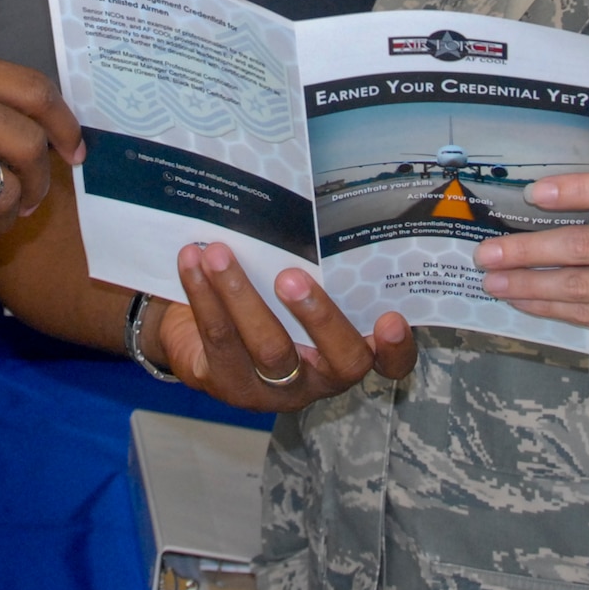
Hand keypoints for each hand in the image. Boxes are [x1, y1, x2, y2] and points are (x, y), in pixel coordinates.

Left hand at [150, 243, 415, 411]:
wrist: (195, 332)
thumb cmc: (260, 297)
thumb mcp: (291, 286)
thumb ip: (310, 264)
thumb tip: (305, 199)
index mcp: (345, 351)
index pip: (388, 363)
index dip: (397, 349)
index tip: (393, 318)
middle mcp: (318, 378)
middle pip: (337, 359)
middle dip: (319, 316)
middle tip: (292, 276)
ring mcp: (274, 390)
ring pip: (269, 348)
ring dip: (242, 294)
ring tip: (219, 253)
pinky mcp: (227, 384)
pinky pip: (219, 338)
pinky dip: (204, 294)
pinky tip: (191, 262)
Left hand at [474, 169, 588, 342]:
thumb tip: (527, 200)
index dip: (578, 190)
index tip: (532, 194)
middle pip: (586, 245)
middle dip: (528, 250)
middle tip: (487, 254)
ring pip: (580, 285)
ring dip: (529, 284)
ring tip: (494, 280)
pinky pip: (587, 314)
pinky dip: (548, 306)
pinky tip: (522, 300)